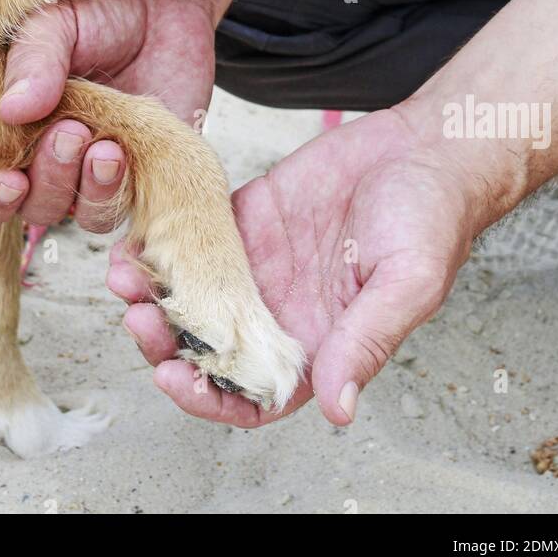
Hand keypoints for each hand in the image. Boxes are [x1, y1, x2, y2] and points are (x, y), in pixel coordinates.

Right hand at [0, 0, 218, 232]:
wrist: (162, 0)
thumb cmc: (98, 10)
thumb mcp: (56, 23)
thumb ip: (34, 61)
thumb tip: (11, 110)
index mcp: (12, 132)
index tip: (6, 182)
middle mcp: (51, 162)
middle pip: (36, 208)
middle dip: (48, 181)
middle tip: (70, 134)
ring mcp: (100, 173)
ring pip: (84, 215)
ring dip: (89, 190)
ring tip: (106, 148)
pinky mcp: (147, 173)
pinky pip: (131, 209)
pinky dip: (121, 197)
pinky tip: (122, 157)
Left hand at [109, 106, 482, 425]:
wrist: (427, 147)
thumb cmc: (432, 219)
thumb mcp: (407, 284)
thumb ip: (366, 342)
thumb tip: (337, 409)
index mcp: (318, 344)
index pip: (250, 394)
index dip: (208, 397)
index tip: (175, 379)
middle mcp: (279, 310)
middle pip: (205, 347)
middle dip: (164, 342)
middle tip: (139, 317)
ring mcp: (259, 264)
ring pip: (190, 294)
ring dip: (153, 292)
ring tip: (124, 274)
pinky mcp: (246, 216)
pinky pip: (193, 236)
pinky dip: (162, 239)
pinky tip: (138, 232)